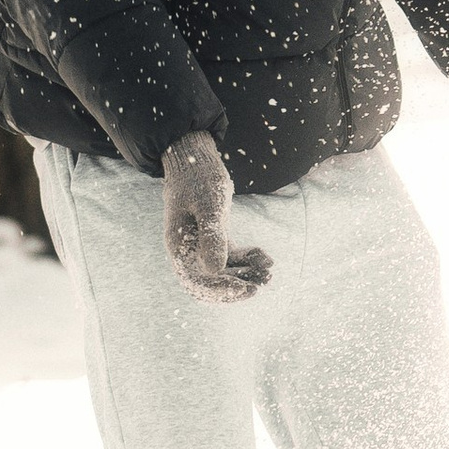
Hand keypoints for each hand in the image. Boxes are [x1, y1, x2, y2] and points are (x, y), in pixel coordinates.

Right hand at [161, 131, 271, 301]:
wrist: (196, 158)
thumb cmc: (199, 177)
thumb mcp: (209, 204)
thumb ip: (211, 236)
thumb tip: (216, 270)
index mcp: (179, 246)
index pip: (198, 281)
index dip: (222, 289)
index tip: (247, 289)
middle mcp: (187, 251)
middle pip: (209, 283)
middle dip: (235, 287)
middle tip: (261, 285)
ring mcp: (200, 245)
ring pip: (222, 272)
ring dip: (244, 275)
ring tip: (269, 273)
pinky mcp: (213, 238)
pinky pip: (230, 258)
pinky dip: (246, 260)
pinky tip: (265, 257)